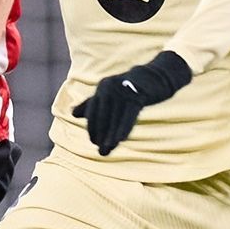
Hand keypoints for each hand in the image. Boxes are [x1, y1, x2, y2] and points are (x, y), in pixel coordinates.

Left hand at [70, 51, 193, 154]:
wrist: (156, 77)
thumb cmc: (132, 88)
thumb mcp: (110, 93)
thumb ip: (92, 103)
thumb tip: (73, 114)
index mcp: (102, 87)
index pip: (93, 111)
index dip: (92, 127)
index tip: (94, 142)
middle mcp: (109, 87)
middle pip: (102, 116)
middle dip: (100, 134)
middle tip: (101, 151)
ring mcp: (123, 90)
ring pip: (114, 118)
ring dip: (111, 135)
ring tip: (108, 150)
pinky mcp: (137, 94)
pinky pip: (128, 115)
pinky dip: (123, 128)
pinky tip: (120, 140)